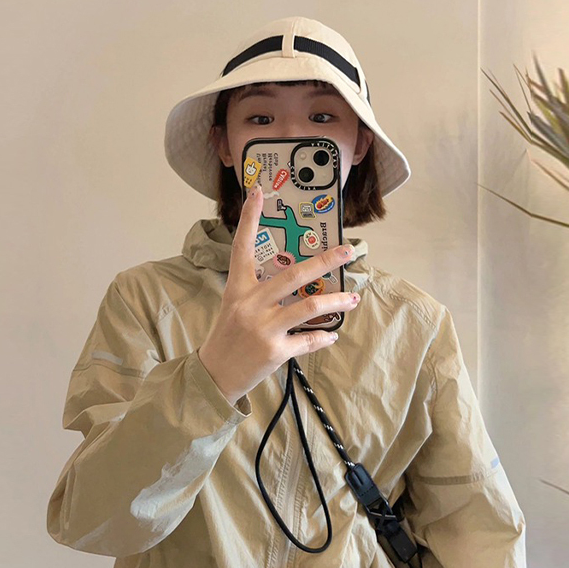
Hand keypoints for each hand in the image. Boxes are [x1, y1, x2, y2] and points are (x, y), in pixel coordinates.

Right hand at [197, 183, 360, 405]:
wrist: (215, 375)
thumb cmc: (228, 337)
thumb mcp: (235, 307)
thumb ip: (259, 291)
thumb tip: (296, 279)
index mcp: (238, 289)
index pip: (242, 247)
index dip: (249, 219)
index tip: (259, 192)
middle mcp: (251, 305)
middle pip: (293, 276)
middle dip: (325, 261)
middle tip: (348, 252)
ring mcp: (264, 328)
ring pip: (308, 308)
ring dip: (336, 302)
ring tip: (353, 298)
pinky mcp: (275, 351)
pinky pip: (308, 340)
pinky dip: (324, 337)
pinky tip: (332, 334)